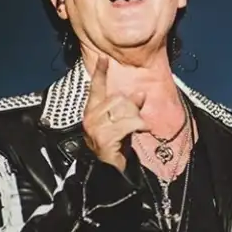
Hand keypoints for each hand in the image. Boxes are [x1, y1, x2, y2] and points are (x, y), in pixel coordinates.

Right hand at [82, 57, 147, 171]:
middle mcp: (90, 117)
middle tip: (136, 122)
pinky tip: (139, 133)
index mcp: (92, 111)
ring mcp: (95, 127)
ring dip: (136, 119)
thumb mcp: (122, 122)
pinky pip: (128, 123)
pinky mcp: (104, 137)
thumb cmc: (116, 147)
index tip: (103, 58)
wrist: (109, 173)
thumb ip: (129, 107)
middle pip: (118, 98)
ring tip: (137, 130)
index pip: (95, 88)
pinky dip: (138, 126)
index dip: (100, 73)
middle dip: (133, 109)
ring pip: (124, 110)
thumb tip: (140, 93)